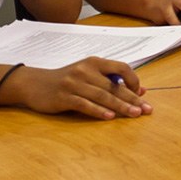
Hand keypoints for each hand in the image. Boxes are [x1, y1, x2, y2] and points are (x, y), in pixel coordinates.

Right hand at [6, 58, 149, 119]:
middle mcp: (85, 70)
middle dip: (132, 98)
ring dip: (120, 107)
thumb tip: (139, 90)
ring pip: (102, 96)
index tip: (141, 94)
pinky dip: (98, 111)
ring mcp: (74, 83)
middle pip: (114, 86)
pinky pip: (84, 105)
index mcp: (94, 62)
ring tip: (134, 114)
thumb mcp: (88, 74)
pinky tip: (109, 117)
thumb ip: (110, 80)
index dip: (133, 80)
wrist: (33, 83)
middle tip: (147, 109)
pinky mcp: (63, 97)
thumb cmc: (66, 80)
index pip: (121, 68)